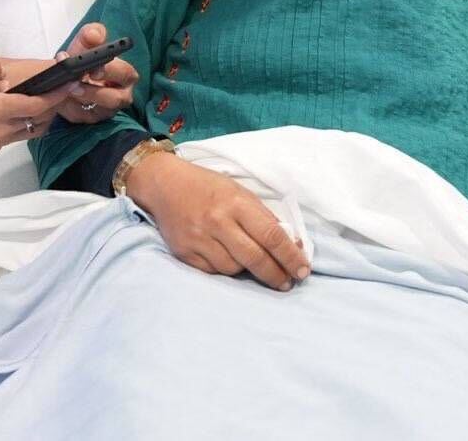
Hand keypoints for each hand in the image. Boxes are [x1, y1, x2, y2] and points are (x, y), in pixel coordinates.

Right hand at [0, 56, 69, 160]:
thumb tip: (4, 73)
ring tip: (44, 99)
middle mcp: (2, 130)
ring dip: (41, 117)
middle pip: (40, 120)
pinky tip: (16, 111)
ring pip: (30, 131)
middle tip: (61, 89)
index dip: (56, 95)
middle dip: (54, 105)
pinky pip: (16, 136)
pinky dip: (24, 124)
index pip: (37, 105)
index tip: (70, 84)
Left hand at [56, 23, 137, 123]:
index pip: (125, 74)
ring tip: (68, 87)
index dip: (110, 72)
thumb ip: (91, 34)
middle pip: (116, 98)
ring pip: (100, 110)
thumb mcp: (85, 42)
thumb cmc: (82, 57)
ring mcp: (107, 109)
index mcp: (125, 74)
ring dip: (84, 98)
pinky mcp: (92, 118)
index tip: (93, 70)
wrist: (65, 74)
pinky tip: (63, 97)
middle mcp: (121, 95)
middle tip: (76, 80)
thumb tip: (94, 34)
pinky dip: (73, 107)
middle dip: (95, 90)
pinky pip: (85, 116)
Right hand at [126, 152, 309, 291]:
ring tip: (252, 263)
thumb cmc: (208, 187)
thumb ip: (263, 217)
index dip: (290, 256)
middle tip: (288, 283)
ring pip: (234, 269)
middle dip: (276, 275)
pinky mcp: (185, 253)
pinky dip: (225, 269)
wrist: (164, 185)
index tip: (303, 270)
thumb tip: (289, 244)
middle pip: (255, 258)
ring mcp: (199, 239)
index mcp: (236, 203)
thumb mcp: (240, 192)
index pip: (271, 235)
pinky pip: (214, 271)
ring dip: (248, 270)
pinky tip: (228, 259)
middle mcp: (218, 222)